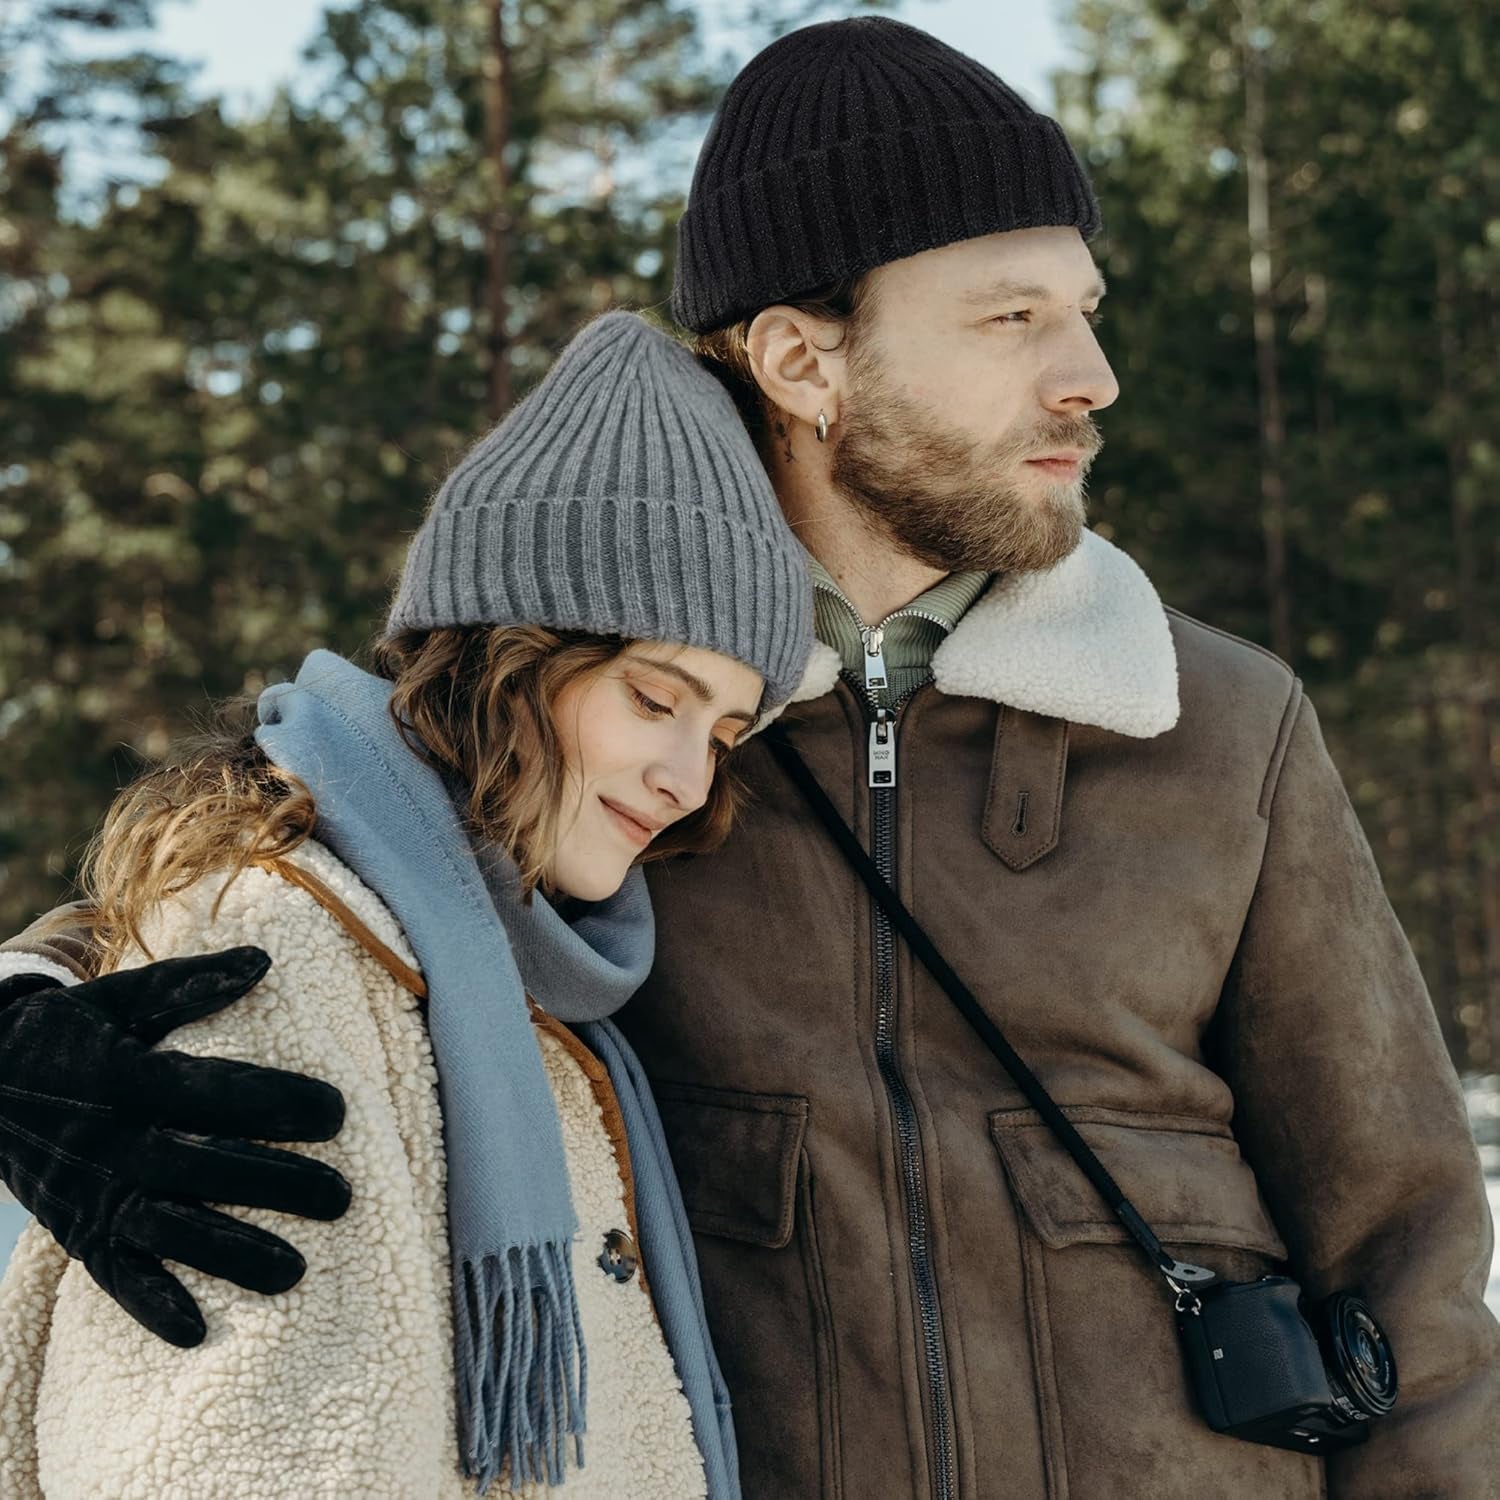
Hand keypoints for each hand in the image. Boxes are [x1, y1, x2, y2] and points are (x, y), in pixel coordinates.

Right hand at [0, 947, 350, 1346]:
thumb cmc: (71, 1034)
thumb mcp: (121, 998)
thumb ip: (190, 983)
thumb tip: (263, 960)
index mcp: (125, 1075)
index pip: (211, 1092)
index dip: (274, 1103)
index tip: (338, 1113)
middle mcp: (109, 1139)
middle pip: (199, 1168)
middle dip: (273, 1185)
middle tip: (343, 1197)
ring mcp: (90, 1191)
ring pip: (165, 1230)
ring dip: (228, 1254)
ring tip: (296, 1271)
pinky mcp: (75, 1231)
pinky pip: (112, 1275)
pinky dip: (150, 1305)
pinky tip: (197, 1333)